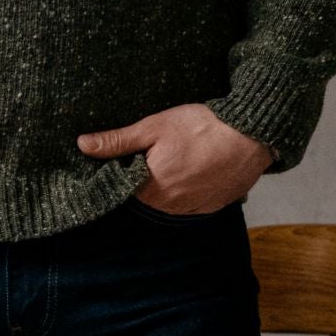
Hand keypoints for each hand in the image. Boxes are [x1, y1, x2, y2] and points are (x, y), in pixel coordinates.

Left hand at [77, 102, 272, 213]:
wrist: (251, 134)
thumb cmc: (200, 127)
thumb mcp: (153, 127)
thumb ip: (118, 141)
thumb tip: (83, 146)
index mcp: (150, 188)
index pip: (123, 189)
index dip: (123, 172)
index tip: (128, 156)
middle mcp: (170, 206)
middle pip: (146, 196)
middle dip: (146, 177)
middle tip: (157, 151)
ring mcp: (194, 208)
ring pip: (169, 201)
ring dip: (168, 185)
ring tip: (179, 157)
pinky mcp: (214, 205)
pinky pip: (192, 202)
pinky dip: (190, 189)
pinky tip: (196, 168)